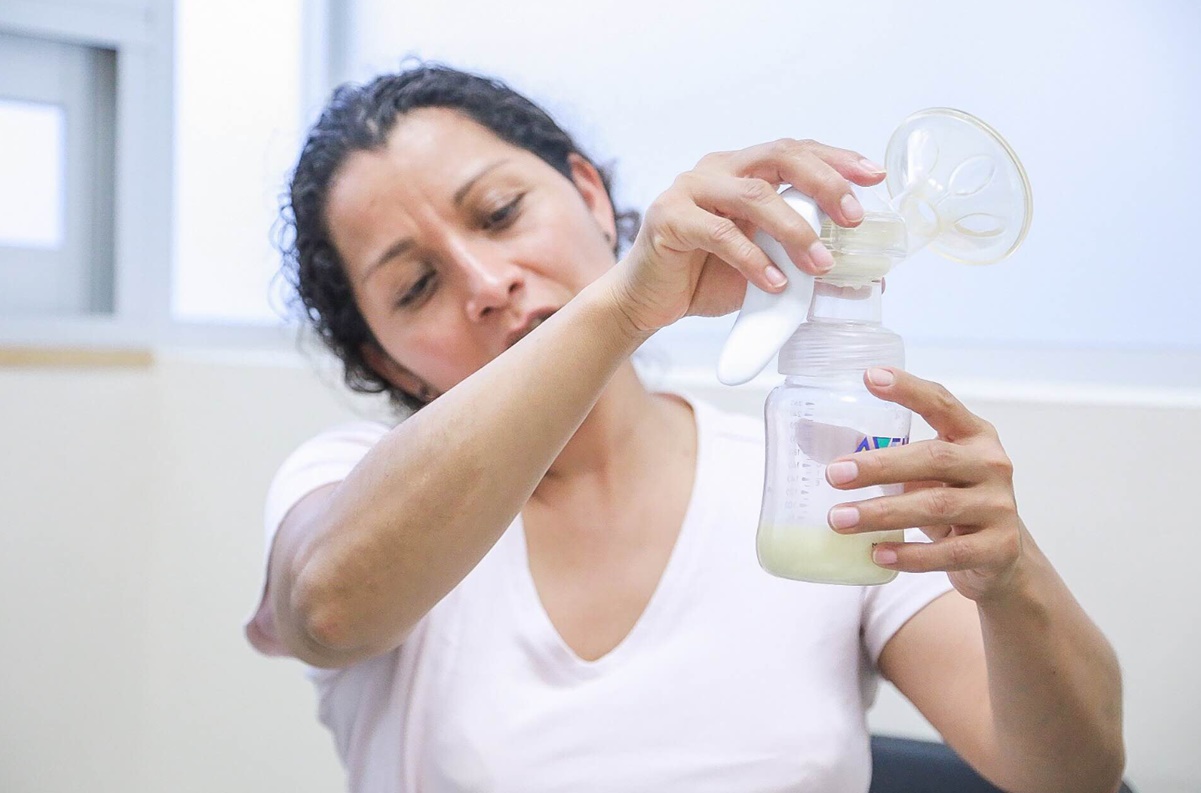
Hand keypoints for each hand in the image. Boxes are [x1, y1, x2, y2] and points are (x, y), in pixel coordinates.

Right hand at [611, 139, 885, 332]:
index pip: (797, 151)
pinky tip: (773, 283)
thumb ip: (799, 256)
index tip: (875, 177)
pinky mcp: (668, 218)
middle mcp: (718, 170)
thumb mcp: (765, 263)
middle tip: (852, 218)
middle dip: (824, 183)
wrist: (646, 301)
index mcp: (743, 170)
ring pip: (753, 194)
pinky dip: (753, 259)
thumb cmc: (705, 277)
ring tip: (819, 264)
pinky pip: (720, 233)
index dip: (838, 160)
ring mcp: (690, 190)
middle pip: (779, 156)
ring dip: (794, 230)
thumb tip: (860, 274)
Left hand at [825, 367, 1024, 601]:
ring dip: (882, 513)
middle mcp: (991, 465)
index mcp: (973, 436)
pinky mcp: (998, 548)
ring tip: (840, 519)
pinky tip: (877, 554)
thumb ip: (888, 458)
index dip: (908, 390)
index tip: (869, 378)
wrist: (1000, 558)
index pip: (941, 403)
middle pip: (933, 459)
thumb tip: (809, 439)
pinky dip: (910, 555)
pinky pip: (948, 552)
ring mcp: (998, 507)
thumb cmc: (952, 503)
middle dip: (879, 466)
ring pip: (936, 506)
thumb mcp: (927, 474)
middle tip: (833, 474)